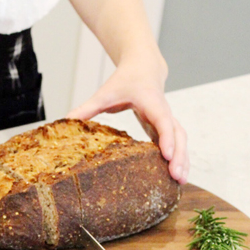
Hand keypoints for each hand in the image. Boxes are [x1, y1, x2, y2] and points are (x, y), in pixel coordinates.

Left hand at [66, 59, 188, 183]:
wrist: (143, 68)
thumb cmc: (124, 80)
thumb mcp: (104, 93)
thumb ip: (86, 108)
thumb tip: (66, 121)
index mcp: (150, 101)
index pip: (162, 120)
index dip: (166, 138)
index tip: (167, 155)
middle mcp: (163, 111)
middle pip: (177, 134)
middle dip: (179, 155)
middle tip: (176, 176)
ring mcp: (167, 119)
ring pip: (181, 139)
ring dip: (184, 159)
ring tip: (181, 181)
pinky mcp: (165, 126)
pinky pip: (177, 142)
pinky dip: (180, 158)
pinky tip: (177, 175)